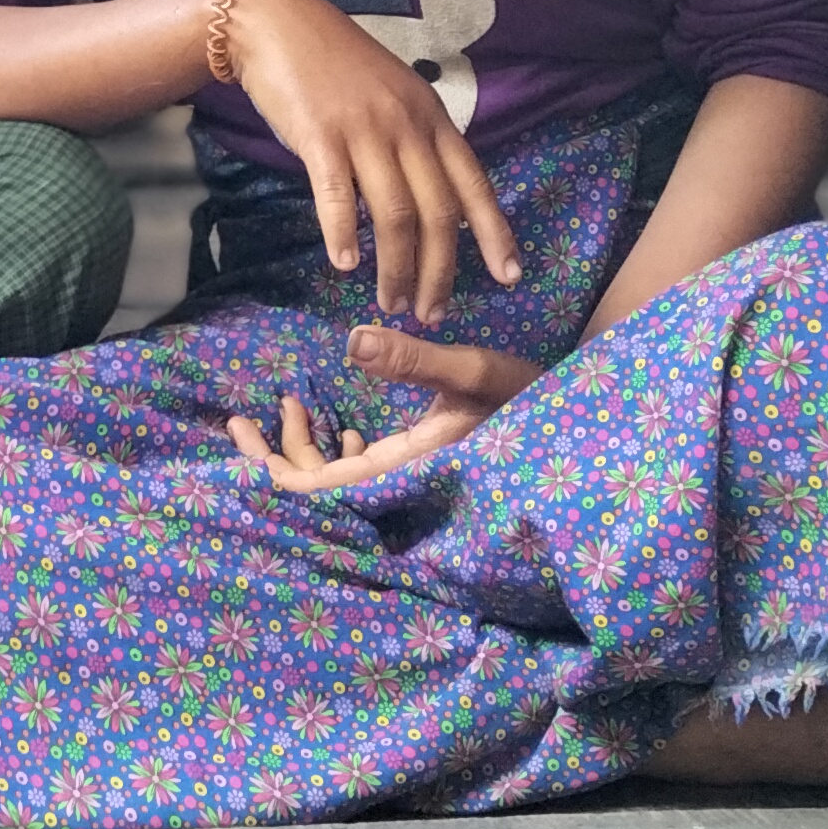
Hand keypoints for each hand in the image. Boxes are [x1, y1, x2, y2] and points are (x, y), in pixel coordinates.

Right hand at [224, 0, 522, 323]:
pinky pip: (336, 195)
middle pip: (437, 212)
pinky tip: (344, 264)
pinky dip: (342, 234)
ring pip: (394, 214)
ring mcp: (363, 129)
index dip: (494, 233)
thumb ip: (416, 139)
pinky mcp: (319, 135)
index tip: (509, 276)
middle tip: (432, 313)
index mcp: (430, 116)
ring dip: (396, 267)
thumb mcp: (393, 94)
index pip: (474, 183)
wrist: (276, 23)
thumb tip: (436, 198)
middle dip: (440, 271)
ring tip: (391, 303)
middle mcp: (406, 125)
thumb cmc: (334, 63)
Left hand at [227, 329, 540, 492]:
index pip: (324, 486)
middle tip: (241, 419)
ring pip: (345, 477)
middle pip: (323, 486)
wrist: (586, 424)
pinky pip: (371, 471)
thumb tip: (351, 342)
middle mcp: (407, 481)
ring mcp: (416, 478)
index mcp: (411, 467)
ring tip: (288, 406)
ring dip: (309, 448)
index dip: (274, 469)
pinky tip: (343, 426)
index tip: (241, 433)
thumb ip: (415, 360)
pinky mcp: (427, 467)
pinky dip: (345, 448)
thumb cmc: (536, 399)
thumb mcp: (474, 373)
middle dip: (278, 456)